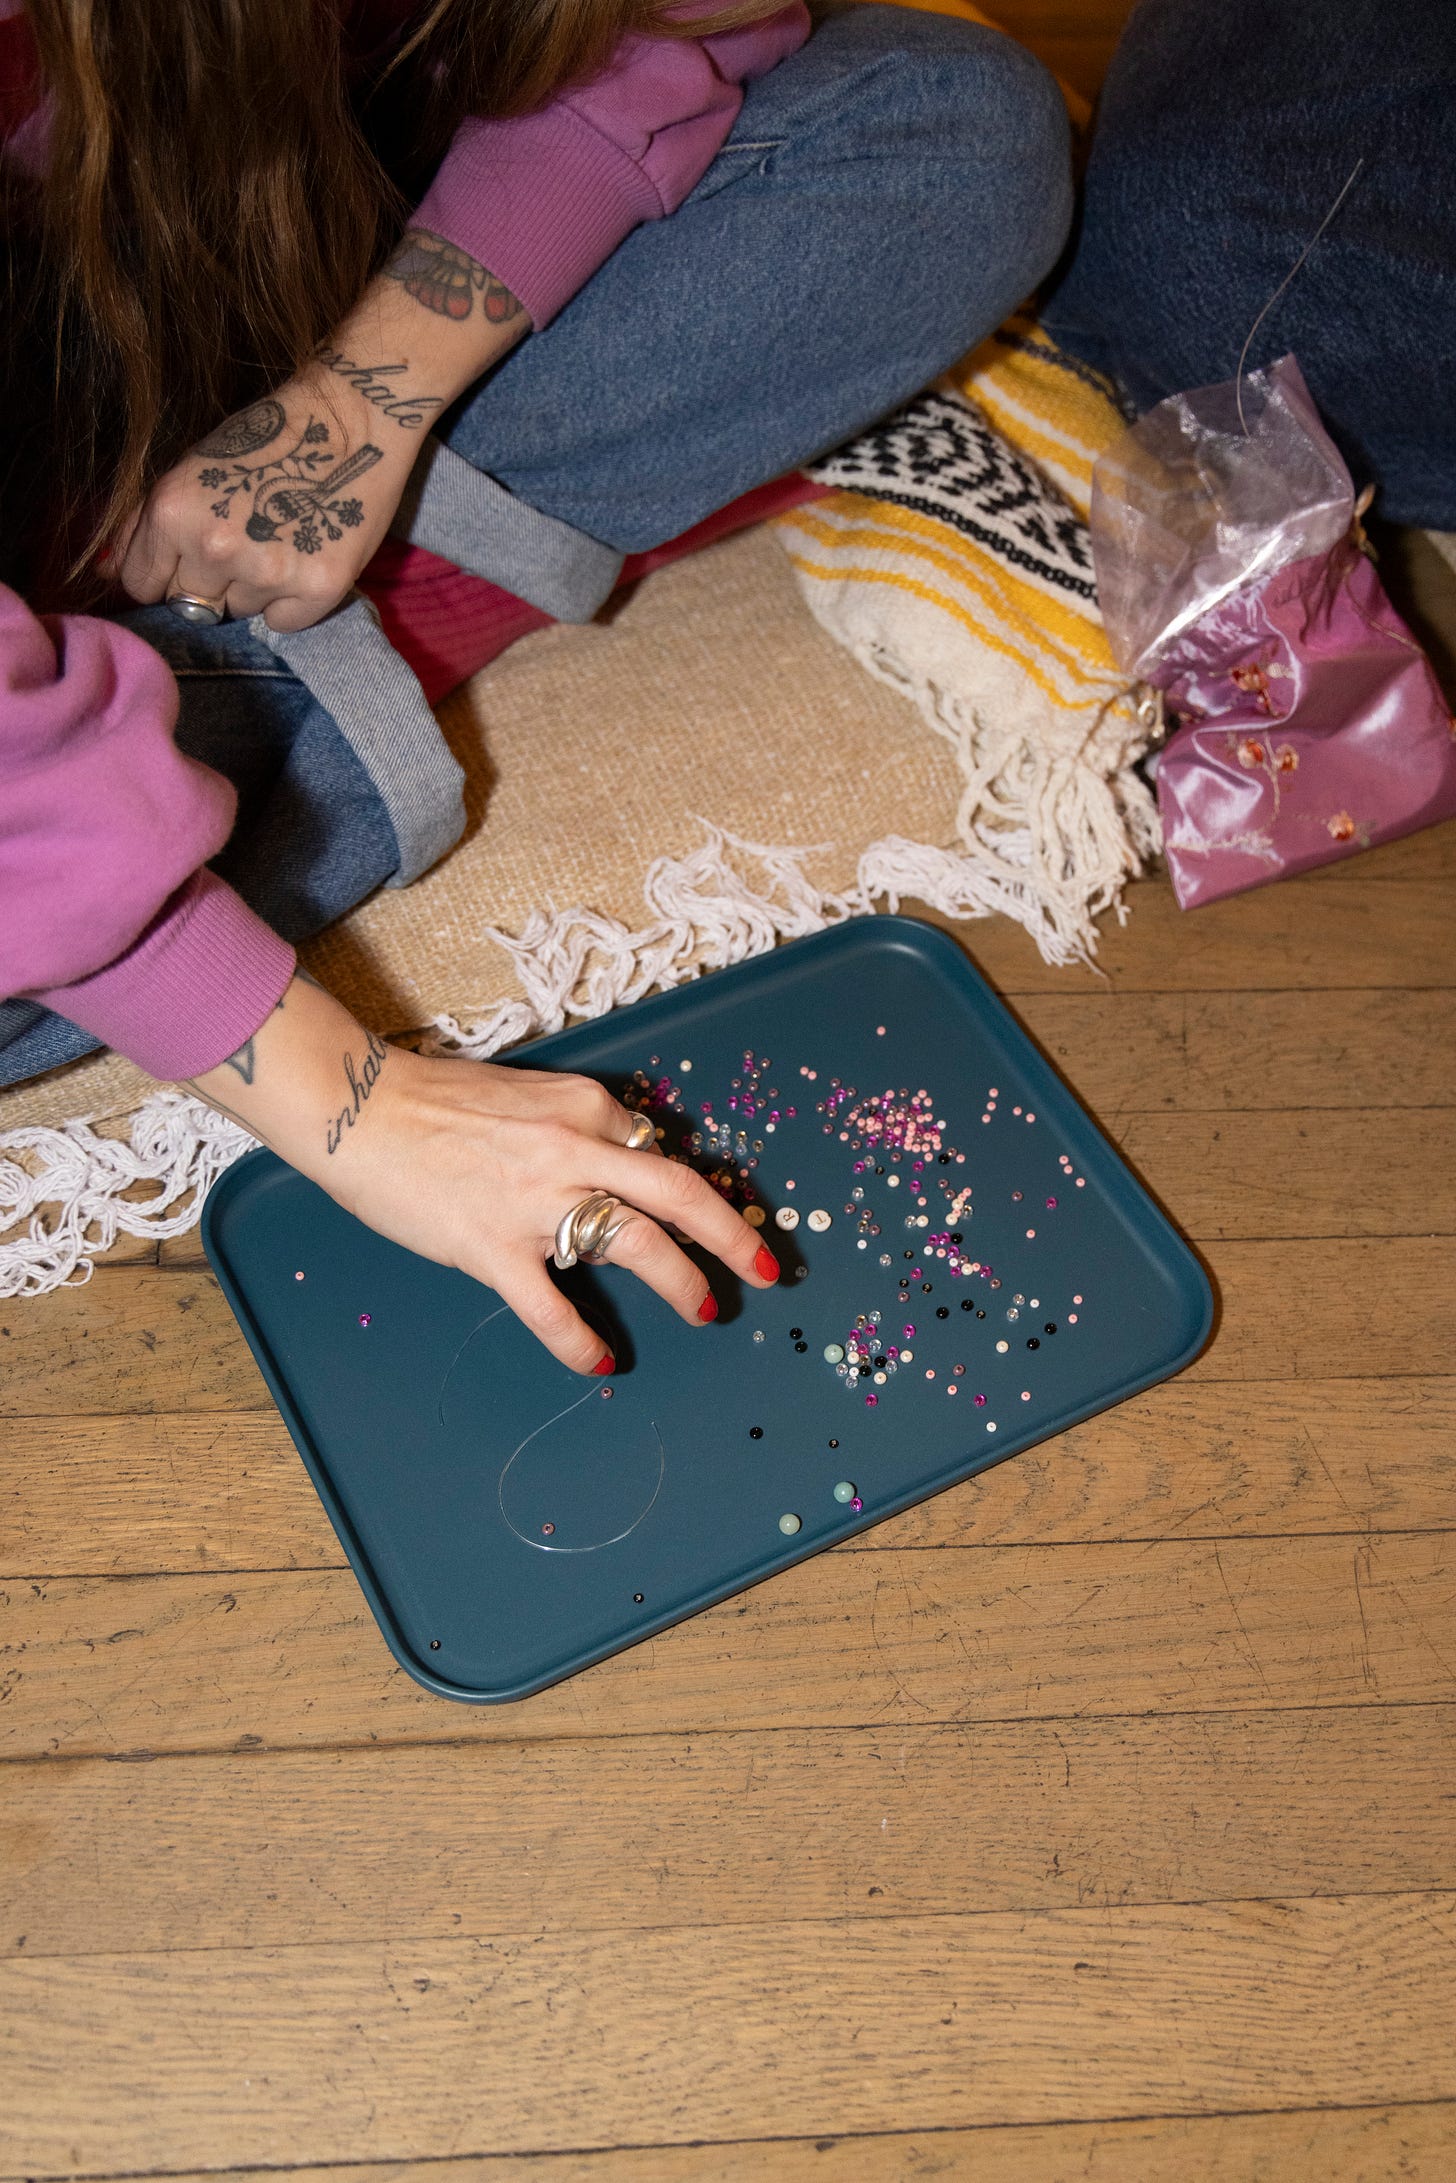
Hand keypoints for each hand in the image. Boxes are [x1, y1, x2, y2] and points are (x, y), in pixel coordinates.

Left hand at [117, 365, 412, 631]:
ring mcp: (266, 572)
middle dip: (209, 583)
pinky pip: (284, 622)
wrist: (350, 420)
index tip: (189, 558)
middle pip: (190, 605)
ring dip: (253, 589)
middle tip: (242, 545)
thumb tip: (110, 571)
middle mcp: (214, 548)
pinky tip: (305, 558)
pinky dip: (292, 601)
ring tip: (280, 542)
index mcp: (171, 513)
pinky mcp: (317, 589)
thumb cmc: (268, 437)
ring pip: (240, 611)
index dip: (164, 573)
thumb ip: (148, 523)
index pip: (142, 585)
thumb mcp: (192, 469)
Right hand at [189, 975, 778, 1372]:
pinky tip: (602, 1363)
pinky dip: (582, 1341)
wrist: (360, 1108)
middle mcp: (574, 1148)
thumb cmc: (437, 1101)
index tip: (712, 1219)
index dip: (690, 1190)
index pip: (656, 1150)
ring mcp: (535, 1201)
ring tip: (705, 1312)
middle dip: (731, 1235)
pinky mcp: (493, 1247)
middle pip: (678, 1192)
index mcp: (584, 1106)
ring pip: (635, 1244)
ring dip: (682, 1282)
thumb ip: (578, 1129)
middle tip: (764, 1271)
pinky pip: (552, 1306)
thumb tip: (625, 1167)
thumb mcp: (529, 1095)